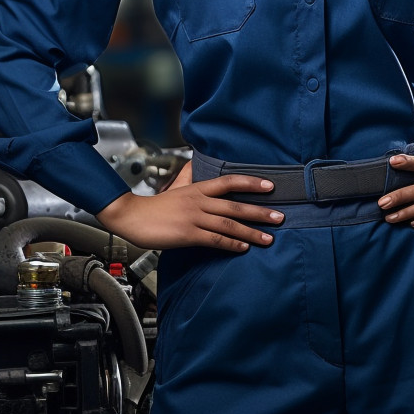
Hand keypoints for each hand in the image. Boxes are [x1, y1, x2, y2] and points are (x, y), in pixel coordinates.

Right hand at [97, 171, 283, 252]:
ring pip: (229, 225)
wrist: (133, 216)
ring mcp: (194, 218)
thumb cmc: (156, 204)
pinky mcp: (188, 234)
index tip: (270, 186)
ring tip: (269, 238)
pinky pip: (215, 240)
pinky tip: (244, 248)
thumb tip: (195, 164)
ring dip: (251, 233)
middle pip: (235, 206)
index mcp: (198, 189)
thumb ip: (190, 177)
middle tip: (280, 217)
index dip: (251, 183)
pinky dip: (231, 245)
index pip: (229, 182)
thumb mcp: (176, 186)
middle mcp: (199, 201)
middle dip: (260, 212)